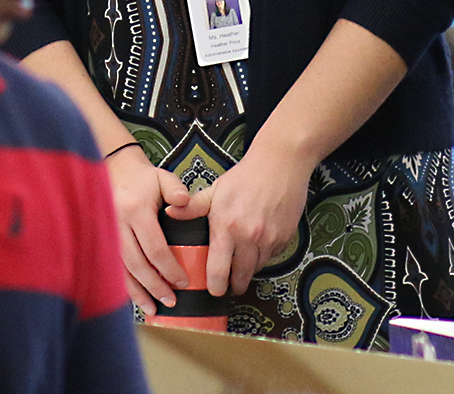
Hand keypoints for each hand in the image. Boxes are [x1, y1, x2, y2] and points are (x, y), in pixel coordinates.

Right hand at [106, 148, 190, 313]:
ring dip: (137, 292)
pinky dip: (124, 286)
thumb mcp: (162, 178)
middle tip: (171, 301)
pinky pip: (112, 268)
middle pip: (136, 263)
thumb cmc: (143, 178)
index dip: (169, 268)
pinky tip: (134, 299)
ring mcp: (105, 234)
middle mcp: (117, 223)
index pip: (154, 246)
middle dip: (154, 286)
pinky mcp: (100, 241)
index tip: (183, 282)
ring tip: (153, 310)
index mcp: (135, 208)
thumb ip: (176, 189)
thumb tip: (185, 201)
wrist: (113, 170)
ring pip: (121, 270)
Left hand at [169, 143, 312, 297]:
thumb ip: (192, 207)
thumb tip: (169, 212)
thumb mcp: (215, 190)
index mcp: (226, 226)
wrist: (280, 163)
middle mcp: (248, 236)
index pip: (218, 271)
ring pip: (256, 269)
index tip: (213, 290)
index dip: (215, 286)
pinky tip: (257, 246)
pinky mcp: (284, 238)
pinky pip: (271, 257)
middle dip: (234, 285)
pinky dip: (263, 256)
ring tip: (240, 265)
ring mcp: (268, 239)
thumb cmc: (245, 176)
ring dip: (248, 270)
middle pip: (241, 278)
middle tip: (228, 284)